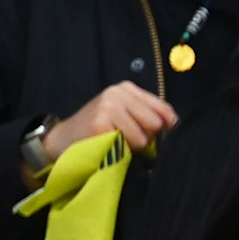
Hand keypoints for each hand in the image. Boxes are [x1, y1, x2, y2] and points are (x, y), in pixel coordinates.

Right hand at [42, 78, 180, 162]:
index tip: (156, 137)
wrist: (62, 139)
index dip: (166, 127)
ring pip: (145, 135)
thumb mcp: (125, 116)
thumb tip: (176, 125)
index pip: (164, 108)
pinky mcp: (100, 121)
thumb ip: (149, 116)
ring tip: (117, 142)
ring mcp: (108, 105)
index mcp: (127, 89)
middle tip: (128, 139)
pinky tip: (108, 144)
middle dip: (147, 137)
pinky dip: (123, 149)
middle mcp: (118, 92)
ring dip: (134, 146)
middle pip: (157, 122)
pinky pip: (130, 143)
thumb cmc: (98, 131)